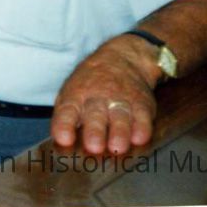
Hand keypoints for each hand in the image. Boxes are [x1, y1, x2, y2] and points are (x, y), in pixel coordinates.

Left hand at [50, 36, 156, 155]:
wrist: (121, 58)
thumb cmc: (90, 84)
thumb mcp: (71, 93)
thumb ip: (67, 118)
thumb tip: (64, 145)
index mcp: (75, 96)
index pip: (67, 111)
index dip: (64, 125)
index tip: (64, 139)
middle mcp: (97, 98)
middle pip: (94, 115)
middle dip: (94, 131)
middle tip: (94, 147)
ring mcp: (120, 99)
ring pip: (120, 116)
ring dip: (119, 132)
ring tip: (118, 147)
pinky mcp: (141, 103)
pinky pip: (143, 116)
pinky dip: (142, 128)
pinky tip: (139, 138)